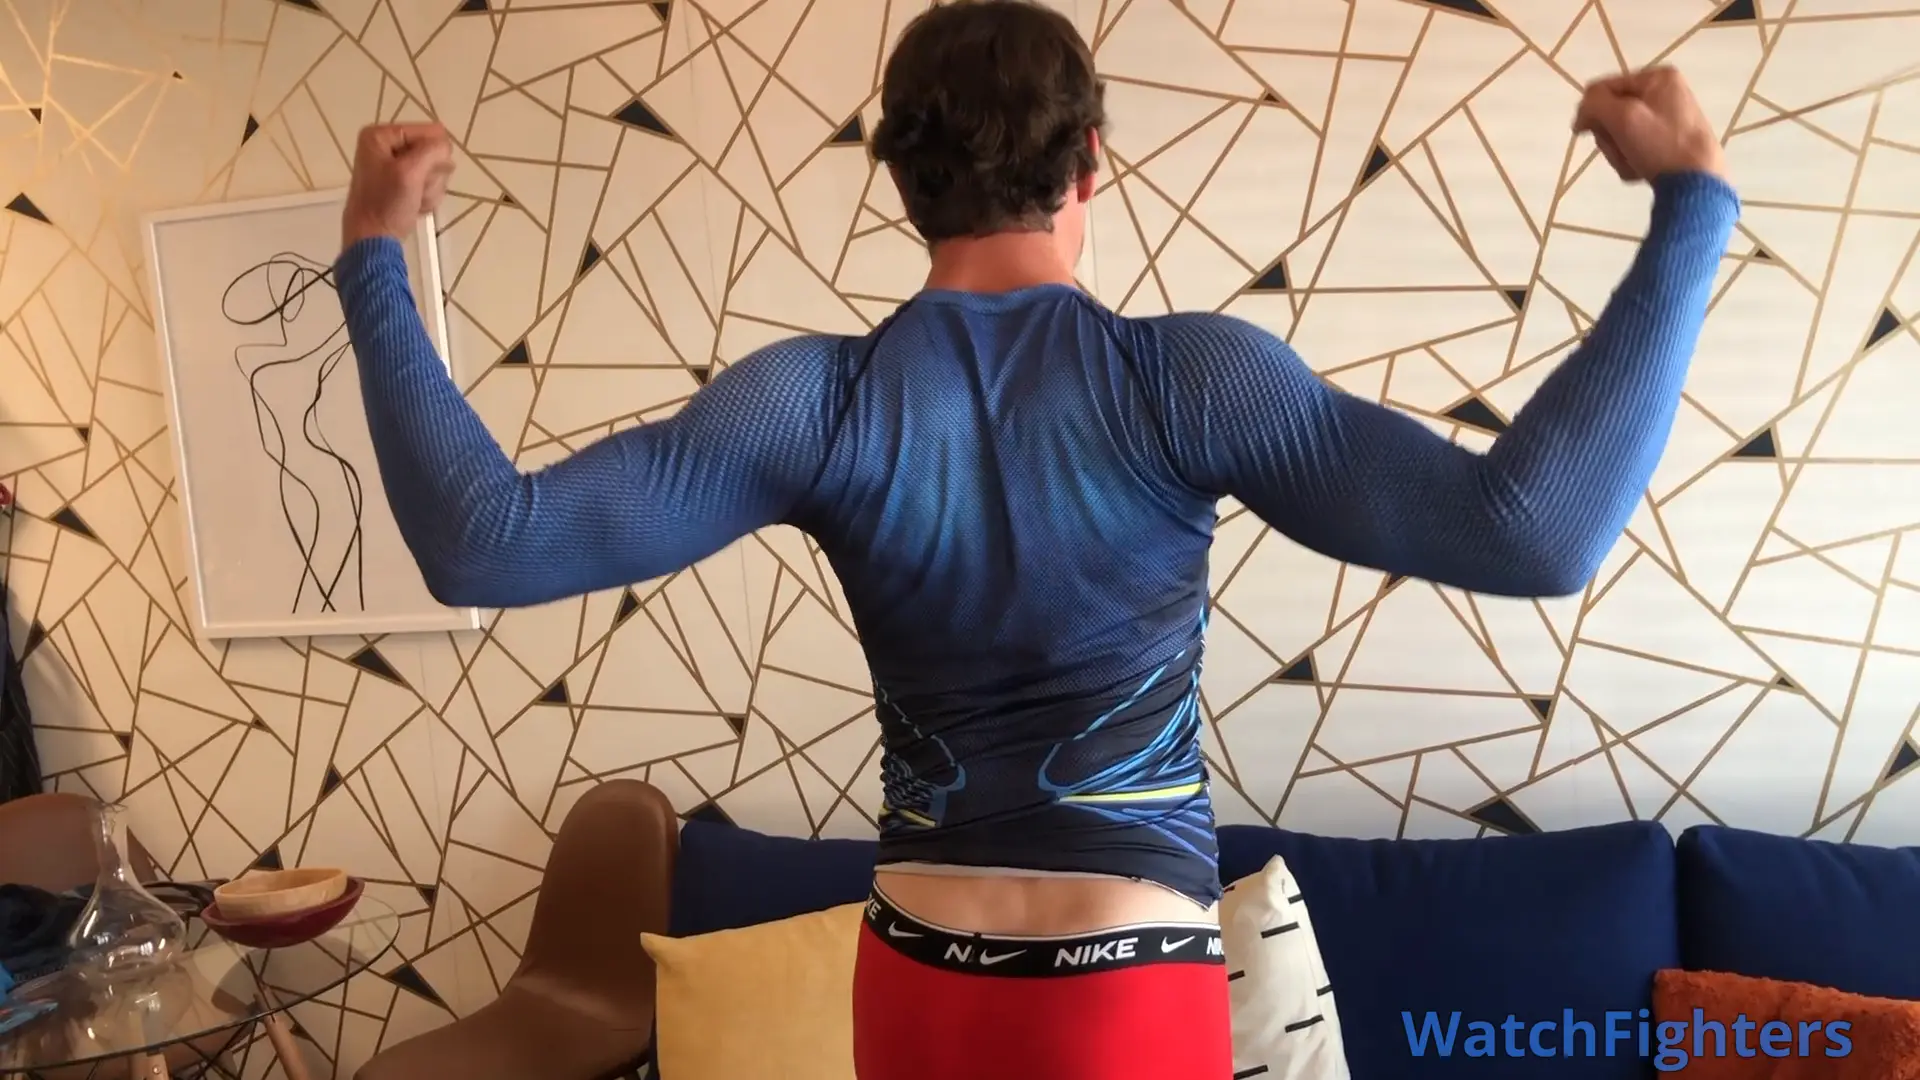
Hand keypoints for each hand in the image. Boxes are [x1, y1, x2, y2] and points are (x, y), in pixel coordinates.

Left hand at [343, 122, 455, 247]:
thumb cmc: (386, 204)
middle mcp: (387, 145)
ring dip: (430, 189)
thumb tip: (446, 146)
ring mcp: (396, 165)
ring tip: (414, 201)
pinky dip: (426, 198)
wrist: (373, 240)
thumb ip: (433, 150)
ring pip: (435, 170)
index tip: (422, 175)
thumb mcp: (410, 172)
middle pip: (434, 152)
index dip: (434, 155)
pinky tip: (414, 206)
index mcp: (381, 135)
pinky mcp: (402, 183)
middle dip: (431, 175)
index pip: (430, 132)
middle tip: (416, 189)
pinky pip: (429, 184)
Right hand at [1572, 66, 1726, 183]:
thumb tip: (1583, 110)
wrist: (1697, 181)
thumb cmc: (1660, 144)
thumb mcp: (1622, 118)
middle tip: (1619, 150)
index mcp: (1657, 77)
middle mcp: (1665, 92)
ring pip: (1623, 132)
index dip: (1589, 110)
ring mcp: (1669, 117)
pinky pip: (1637, 145)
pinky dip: (1633, 159)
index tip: (1580, 133)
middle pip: (1613, 112)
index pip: (1604, 87)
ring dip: (1619, 152)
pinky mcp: (1671, 140)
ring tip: (1633, 163)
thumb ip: (1595, 104)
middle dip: (1610, 136)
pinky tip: (1642, 169)